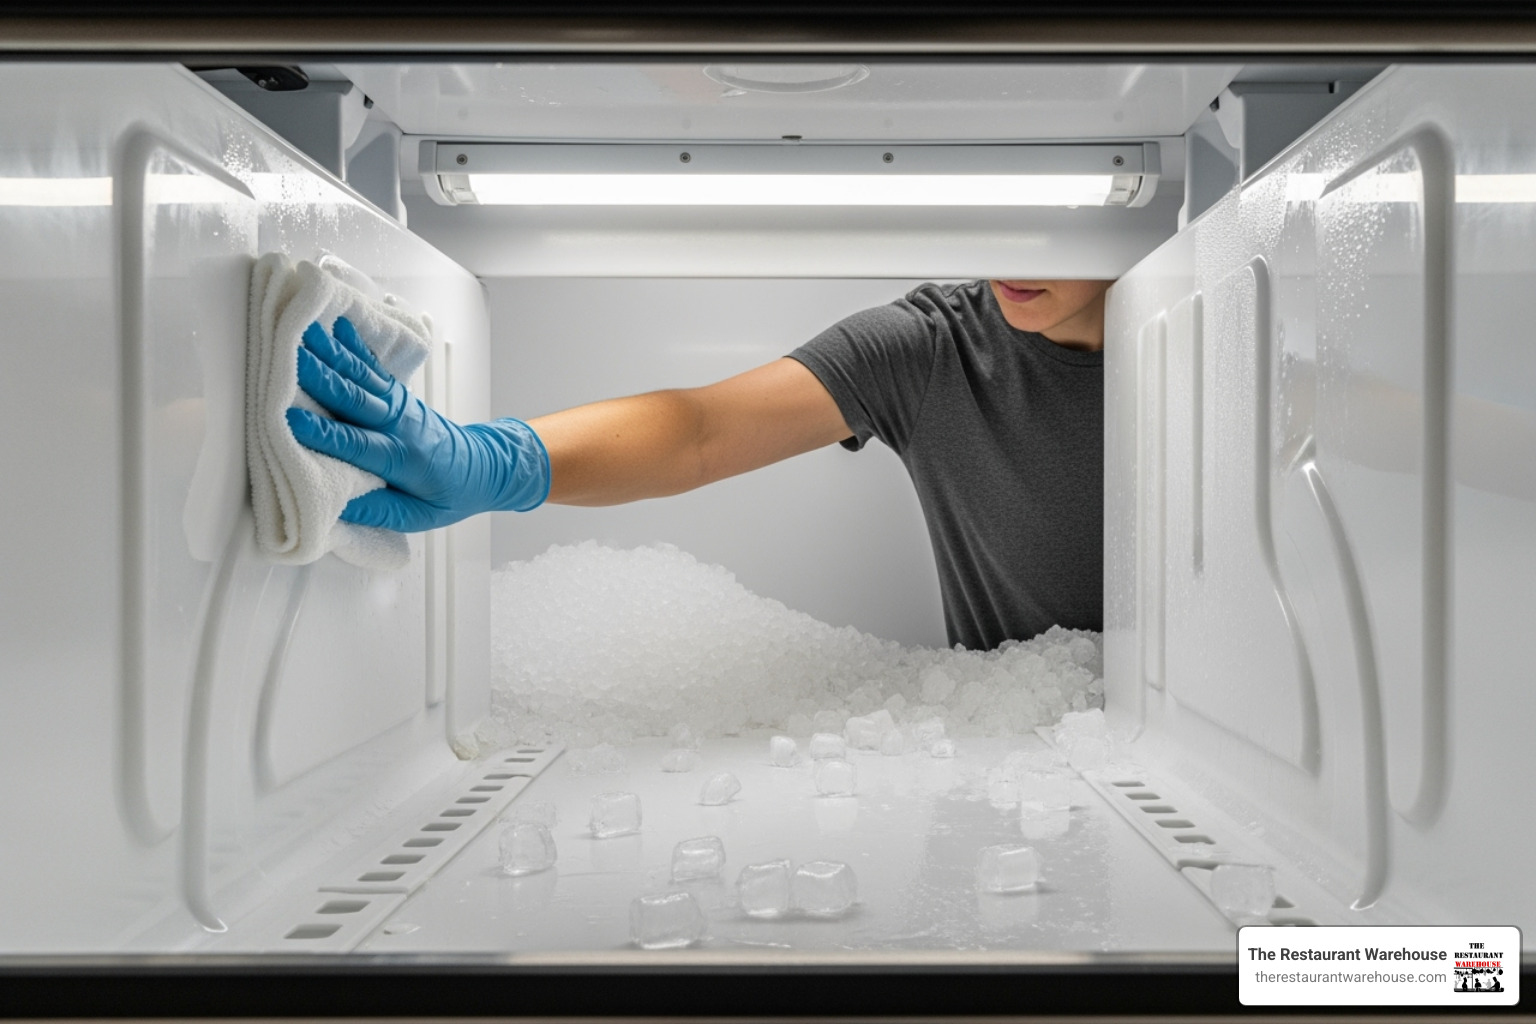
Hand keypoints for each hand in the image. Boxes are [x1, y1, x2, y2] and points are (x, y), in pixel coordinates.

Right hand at [286, 317, 549, 531]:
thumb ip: (377, 511)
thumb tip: (333, 507)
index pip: (357, 444)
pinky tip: (337, 325)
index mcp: (403, 459)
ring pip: (361, 376)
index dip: (324, 433)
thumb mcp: (418, 517)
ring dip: (330, 352)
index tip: (290, 420)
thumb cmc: (450, 495)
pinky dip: (354, 346)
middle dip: (318, 378)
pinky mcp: (399, 395)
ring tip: (303, 329)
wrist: (486, 467)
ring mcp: (400, 405)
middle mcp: (400, 425)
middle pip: (355, 399)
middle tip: (285, 358)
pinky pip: (374, 368)